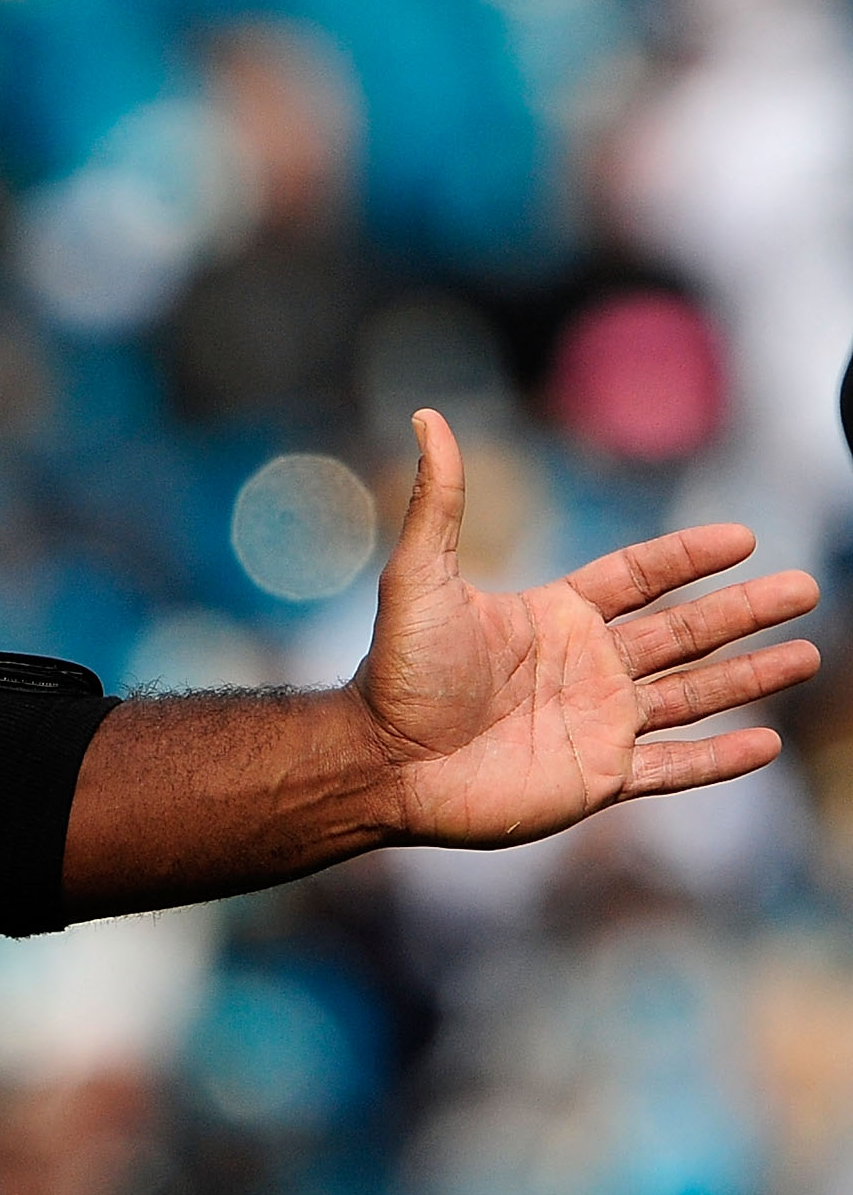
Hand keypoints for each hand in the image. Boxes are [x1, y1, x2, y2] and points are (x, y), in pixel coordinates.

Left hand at [355, 409, 819, 848]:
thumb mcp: (421, 576)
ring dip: (751, 676)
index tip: (745, 537)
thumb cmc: (399, 670)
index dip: (690, 557)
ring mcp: (597, 723)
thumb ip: (439, 500)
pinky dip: (720, 760)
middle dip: (745, 610)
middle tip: (806, 587)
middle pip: (684, 632)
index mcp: (553, 617)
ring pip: (693, 695)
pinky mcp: (598, 779)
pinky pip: (674, 769)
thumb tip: (426, 416)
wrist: (384, 761)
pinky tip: (764, 743)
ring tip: (809, 653)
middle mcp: (584, 666)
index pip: (638, 578)